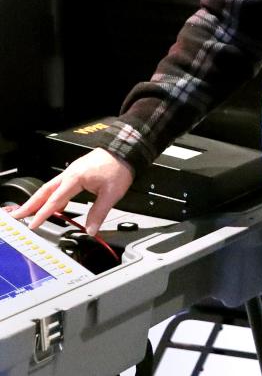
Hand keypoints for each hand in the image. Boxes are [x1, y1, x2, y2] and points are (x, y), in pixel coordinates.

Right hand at [11, 148, 133, 235]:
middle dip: (30, 204)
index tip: (33, 224)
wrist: (126, 149)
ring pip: (50, 187)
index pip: (55, 200)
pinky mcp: (77, 171)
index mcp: (75, 178)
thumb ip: (99, 213)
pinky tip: (53, 203)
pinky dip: (51, 194)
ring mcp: (72, 171)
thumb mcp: (112, 193)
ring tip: (29, 211)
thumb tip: (91, 229)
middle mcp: (70, 173)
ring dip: (39, 199)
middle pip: (45, 191)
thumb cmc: (119, 167)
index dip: (43, 214)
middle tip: (18, 215)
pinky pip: (59, 184)